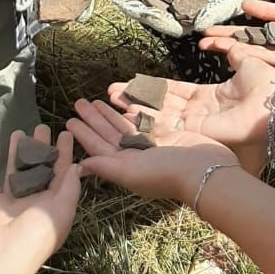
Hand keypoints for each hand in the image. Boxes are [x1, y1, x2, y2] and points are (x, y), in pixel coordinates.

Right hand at [0, 126, 81, 265]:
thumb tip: (75, 167)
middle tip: (41, 127)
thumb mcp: (63, 209)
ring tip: (19, 131)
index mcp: (51, 204)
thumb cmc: (38, 232)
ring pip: (13, 170)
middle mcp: (31, 201)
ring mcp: (9, 201)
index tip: (65, 133)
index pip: (60, 173)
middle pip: (37, 169)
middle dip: (40, 148)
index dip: (63, 153)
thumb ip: (69, 186)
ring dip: (16, 152)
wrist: (3, 254)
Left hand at [67, 98, 235, 202]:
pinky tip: (124, 104)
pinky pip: (142, 122)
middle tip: (78, 103)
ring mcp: (150, 147)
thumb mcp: (131, 172)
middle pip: (107, 134)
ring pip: (123, 127)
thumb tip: (79, 166)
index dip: (83, 134)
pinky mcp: (165, 137)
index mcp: (124, 168)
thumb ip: (105, 166)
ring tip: (94, 101)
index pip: (97, 147)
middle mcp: (135, 158)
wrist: (206, 170)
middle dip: (92, 119)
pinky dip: (132, 113)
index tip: (69, 120)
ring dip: (108, 114)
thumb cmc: (167, 173)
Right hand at [108, 53, 274, 146]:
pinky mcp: (198, 133)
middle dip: (137, 98)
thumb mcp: (245, 59)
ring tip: (112, 102)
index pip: (175, 91)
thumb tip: (214, 39)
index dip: (154, 87)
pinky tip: (127, 114)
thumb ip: (229, 49)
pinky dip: (148, 122)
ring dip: (136, 110)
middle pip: (162, 105)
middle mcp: (200, 112)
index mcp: (209, 96)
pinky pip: (169, 127)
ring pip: (160, 117)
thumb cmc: (267, 84)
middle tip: (112, 93)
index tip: (134, 81)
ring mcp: (198, 125)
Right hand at [201, 0, 274, 70]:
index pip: (242, 35)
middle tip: (201, 42)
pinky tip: (235, 50)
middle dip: (220, 43)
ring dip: (229, 49)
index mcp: (269, 37)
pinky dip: (250, 53)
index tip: (207, 31)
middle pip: (240, 46)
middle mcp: (270, 49)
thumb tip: (244, 4)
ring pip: (248, 53)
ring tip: (210, 45)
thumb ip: (265, 11)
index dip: (225, 33)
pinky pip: (266, 55)